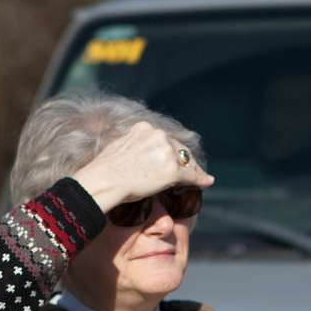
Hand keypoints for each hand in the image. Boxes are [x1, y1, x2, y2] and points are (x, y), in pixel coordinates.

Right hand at [70, 121, 213, 211]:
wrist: (104, 181)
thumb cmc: (104, 171)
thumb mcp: (118, 148)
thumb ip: (132, 146)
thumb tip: (135, 154)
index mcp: (143, 128)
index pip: (164, 140)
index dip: (172, 150)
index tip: (174, 158)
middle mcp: (157, 136)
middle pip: (178, 148)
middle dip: (184, 159)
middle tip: (191, 169)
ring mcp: (166, 152)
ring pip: (186, 161)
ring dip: (193, 169)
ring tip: (200, 177)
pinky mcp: (172, 170)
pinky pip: (191, 175)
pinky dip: (201, 179)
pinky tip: (207, 182)